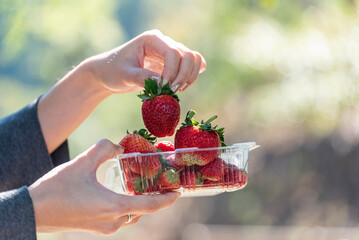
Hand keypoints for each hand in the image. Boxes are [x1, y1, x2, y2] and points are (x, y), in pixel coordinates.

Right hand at [29, 139, 179, 233]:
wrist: (33, 211)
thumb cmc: (57, 189)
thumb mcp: (83, 162)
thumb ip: (105, 148)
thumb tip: (119, 146)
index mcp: (115, 207)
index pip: (151, 206)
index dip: (168, 199)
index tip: (179, 192)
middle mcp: (113, 222)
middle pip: (143, 210)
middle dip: (156, 198)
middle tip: (162, 183)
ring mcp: (104, 227)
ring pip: (132, 215)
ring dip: (141, 202)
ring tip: (145, 186)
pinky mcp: (96, 227)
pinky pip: (120, 217)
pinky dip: (128, 206)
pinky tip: (124, 192)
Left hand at [85, 29, 206, 92]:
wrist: (109, 73)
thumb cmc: (113, 71)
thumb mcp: (124, 75)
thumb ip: (141, 78)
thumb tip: (161, 83)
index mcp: (152, 39)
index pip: (173, 53)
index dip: (172, 72)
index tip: (163, 88)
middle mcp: (164, 42)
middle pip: (188, 55)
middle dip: (183, 76)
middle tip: (171, 91)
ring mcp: (171, 52)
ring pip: (194, 59)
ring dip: (190, 77)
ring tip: (176, 90)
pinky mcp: (174, 63)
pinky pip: (193, 66)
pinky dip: (192, 77)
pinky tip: (180, 87)